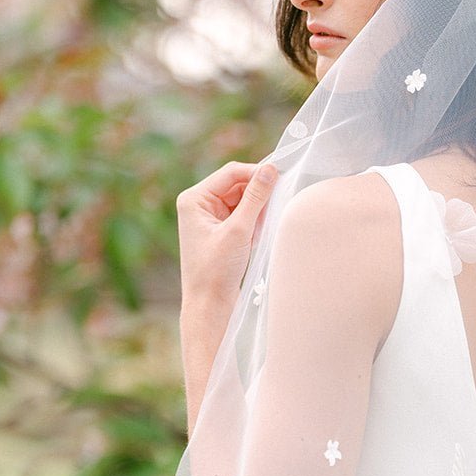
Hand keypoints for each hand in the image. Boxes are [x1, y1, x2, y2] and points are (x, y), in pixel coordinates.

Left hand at [177, 158, 278, 311]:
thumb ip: (256, 197)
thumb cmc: (216, 271)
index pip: (231, 173)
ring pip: (242, 200)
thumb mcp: (239, 231)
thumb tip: (271, 170)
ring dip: (256, 212)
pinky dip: (254, 223)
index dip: (256, 173)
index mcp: (194, 199)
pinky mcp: (220, 230)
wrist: (209, 305)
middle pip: (237, 185)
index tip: (281, 178)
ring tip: (257, 232)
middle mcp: (199, 204)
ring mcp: (209, 217)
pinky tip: (254, 240)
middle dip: (257, 197)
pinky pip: (243, 216)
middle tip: (272, 210)